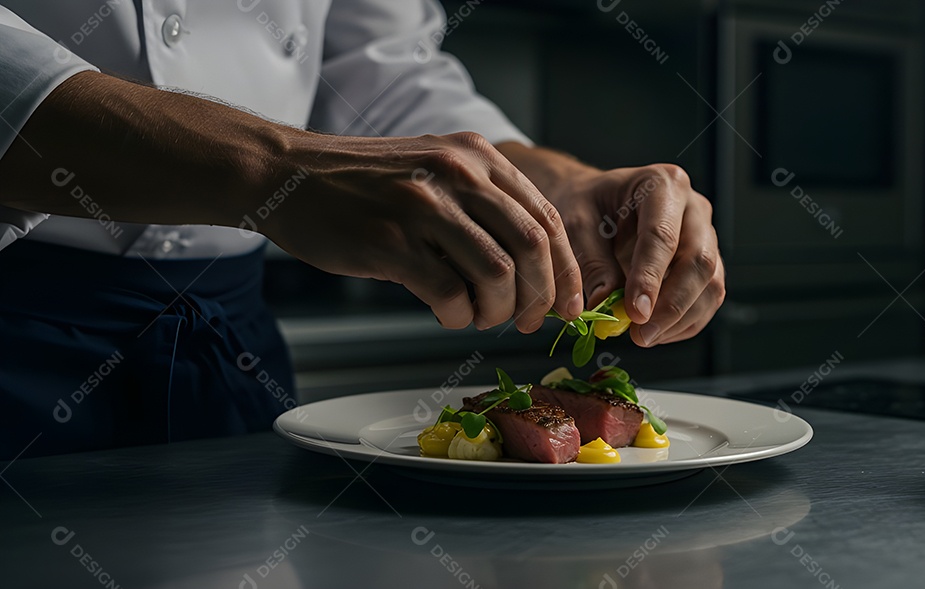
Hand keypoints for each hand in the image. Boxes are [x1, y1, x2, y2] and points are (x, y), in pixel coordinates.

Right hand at [262, 131, 582, 331]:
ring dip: (496, 311)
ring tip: (478, 317)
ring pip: (496, 274)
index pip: (545, 218)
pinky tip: (446, 314)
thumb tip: (532, 271)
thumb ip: (482, 205)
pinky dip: (457, 316)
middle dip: (540, 296)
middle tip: (528, 322)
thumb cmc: (364, 183)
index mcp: (477, 156)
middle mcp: (458, 173)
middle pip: (531, 247)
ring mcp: (424, 206)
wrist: (288, 174)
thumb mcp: (435, 168)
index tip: (569, 305)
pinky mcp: (390, 241)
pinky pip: (448, 293)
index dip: (566, 270)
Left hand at [549, 163, 724, 346]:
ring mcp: (706, 236)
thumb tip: (604, 303)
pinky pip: (708, 298)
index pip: (662, 236)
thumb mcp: (576, 223)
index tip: (635, 312)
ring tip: (643, 337)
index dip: (650, 278)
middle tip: (640, 334)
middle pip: (699, 261)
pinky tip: (657, 332)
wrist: (597, 203)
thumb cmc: (588, 207)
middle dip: (671, 305)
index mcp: (662, 185)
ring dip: (680, 319)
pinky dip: (685, 323)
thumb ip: (591, 261)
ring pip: (711, 284)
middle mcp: (694, 208)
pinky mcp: (707, 264)